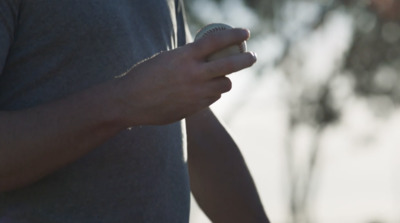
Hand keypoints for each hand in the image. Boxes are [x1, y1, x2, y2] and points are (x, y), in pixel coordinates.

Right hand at [115, 28, 256, 125]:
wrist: (131, 102)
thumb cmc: (145, 76)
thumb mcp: (167, 58)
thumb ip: (188, 57)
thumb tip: (207, 55)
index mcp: (185, 56)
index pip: (217, 41)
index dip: (234, 35)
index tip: (246, 32)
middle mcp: (194, 74)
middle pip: (230, 65)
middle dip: (246, 60)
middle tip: (253, 57)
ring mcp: (196, 92)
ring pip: (225, 85)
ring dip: (225, 80)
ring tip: (221, 78)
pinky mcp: (195, 107)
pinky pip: (213, 98)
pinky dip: (213, 93)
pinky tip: (204, 91)